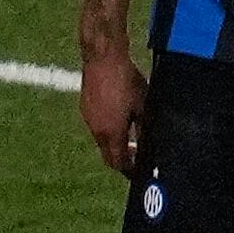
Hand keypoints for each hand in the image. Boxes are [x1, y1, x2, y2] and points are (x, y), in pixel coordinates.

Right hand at [82, 51, 146, 178]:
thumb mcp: (144, 109)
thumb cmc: (126, 81)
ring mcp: (88, 117)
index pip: (118, 163)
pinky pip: (97, 128)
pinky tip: (121, 123)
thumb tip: (148, 148)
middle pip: (108, 155)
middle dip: (122, 161)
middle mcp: (96, 129)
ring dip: (115, 146)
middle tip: (137, 161)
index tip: (138, 175)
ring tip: (132, 143)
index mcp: (111, 133)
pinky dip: (109, 133)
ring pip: (102, 141)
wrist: (102, 57)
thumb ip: (145, 131)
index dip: (129, 171)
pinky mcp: (85, 107)